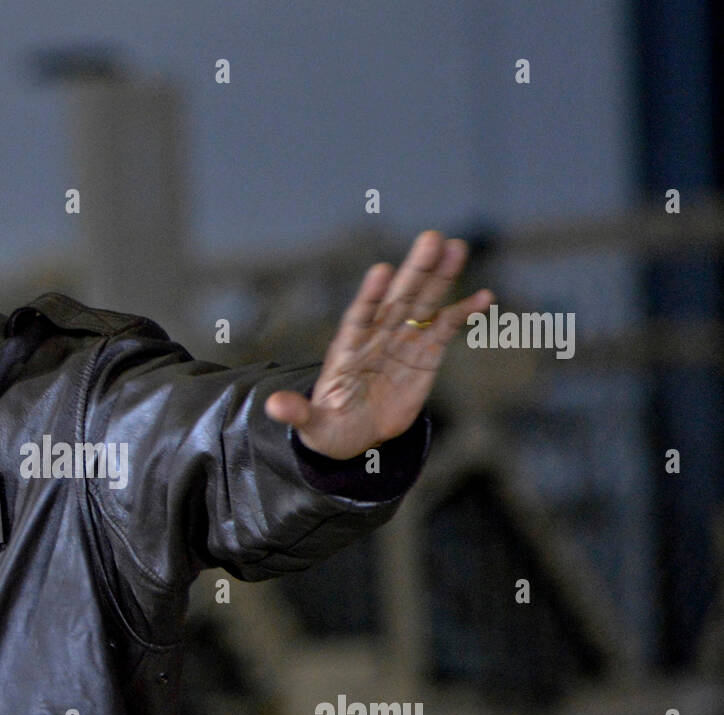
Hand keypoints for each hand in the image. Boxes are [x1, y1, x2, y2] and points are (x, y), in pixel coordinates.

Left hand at [264, 230, 493, 458]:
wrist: (354, 433)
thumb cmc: (329, 426)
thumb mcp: (311, 425)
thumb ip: (297, 413)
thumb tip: (273, 407)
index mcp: (347, 349)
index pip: (358, 318)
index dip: (369, 296)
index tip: (381, 272)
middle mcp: (376, 337)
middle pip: (396, 299)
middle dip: (413, 271)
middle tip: (431, 238)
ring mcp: (402, 342)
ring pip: (423, 304)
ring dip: (440, 276)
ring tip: (456, 247)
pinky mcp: (425, 355)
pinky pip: (446, 329)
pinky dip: (463, 312)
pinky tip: (484, 297)